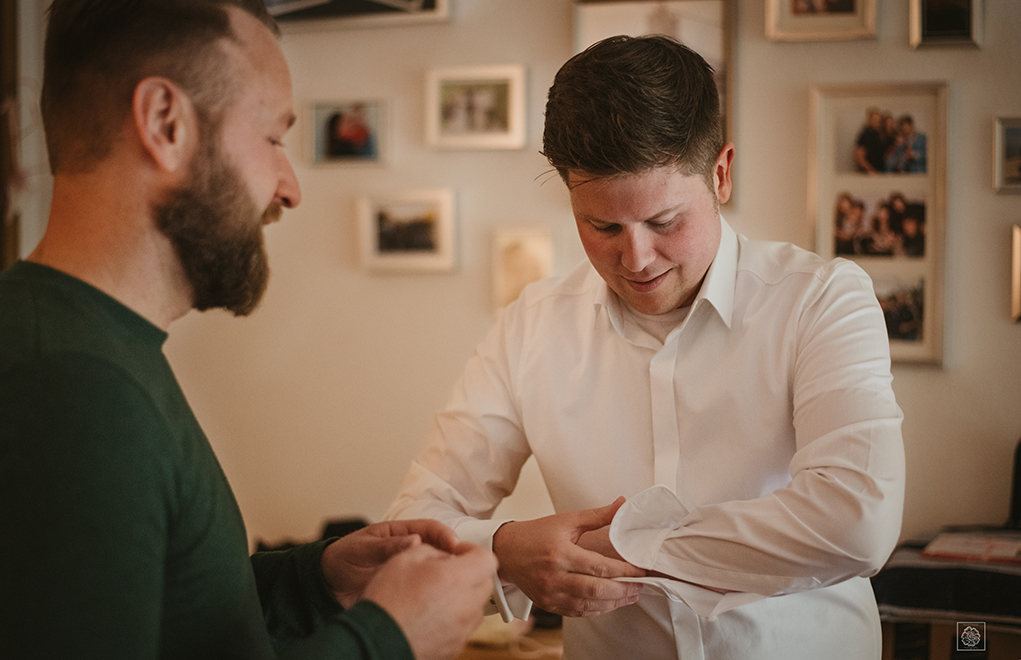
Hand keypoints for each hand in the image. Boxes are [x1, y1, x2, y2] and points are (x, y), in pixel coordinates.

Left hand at [321, 519, 460, 606]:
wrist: (328, 585)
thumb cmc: (343, 558)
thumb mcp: (363, 549)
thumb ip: (387, 546)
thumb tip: (415, 540)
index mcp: (400, 533)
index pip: (430, 528)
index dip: (445, 535)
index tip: (455, 545)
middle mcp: (409, 549)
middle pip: (439, 548)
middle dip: (453, 555)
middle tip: (463, 565)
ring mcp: (409, 568)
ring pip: (435, 568)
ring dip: (446, 572)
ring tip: (456, 581)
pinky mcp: (406, 587)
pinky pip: (425, 586)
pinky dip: (435, 589)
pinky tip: (440, 596)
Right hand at [363, 542, 497, 659]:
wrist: (377, 641)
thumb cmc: (388, 599)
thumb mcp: (405, 558)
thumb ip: (432, 549)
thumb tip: (444, 556)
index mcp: (459, 578)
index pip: (487, 559)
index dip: (473, 551)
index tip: (456, 553)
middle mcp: (468, 605)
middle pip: (485, 583)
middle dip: (470, 573)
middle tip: (446, 572)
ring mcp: (463, 629)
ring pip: (475, 606)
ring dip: (463, 596)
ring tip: (436, 596)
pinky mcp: (455, 647)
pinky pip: (463, 626)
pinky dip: (453, 618)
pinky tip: (430, 615)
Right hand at [492, 497, 645, 616]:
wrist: (506, 552)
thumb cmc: (536, 534)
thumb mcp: (567, 520)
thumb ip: (597, 516)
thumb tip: (622, 504)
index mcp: (560, 553)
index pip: (599, 566)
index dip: (623, 571)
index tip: (640, 570)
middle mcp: (554, 577)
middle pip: (596, 590)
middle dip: (623, 590)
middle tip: (640, 586)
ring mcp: (550, 594)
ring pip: (589, 605)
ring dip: (614, 602)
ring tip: (631, 595)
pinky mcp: (548, 605)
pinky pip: (578, 612)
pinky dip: (597, 609)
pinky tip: (610, 602)